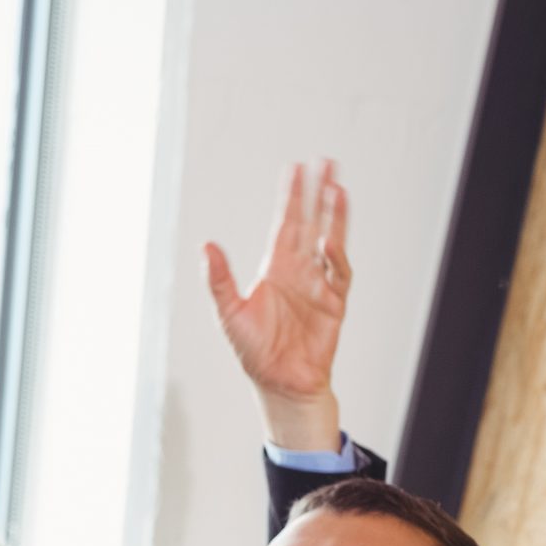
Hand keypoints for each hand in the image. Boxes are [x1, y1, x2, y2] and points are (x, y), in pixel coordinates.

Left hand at [203, 161, 348, 451]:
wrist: (281, 383)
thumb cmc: (254, 351)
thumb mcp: (229, 313)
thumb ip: (218, 280)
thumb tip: (206, 245)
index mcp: (275, 268)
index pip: (285, 223)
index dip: (291, 197)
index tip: (296, 169)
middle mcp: (299, 270)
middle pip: (311, 223)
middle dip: (318, 194)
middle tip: (326, 162)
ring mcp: (320, 284)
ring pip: (331, 240)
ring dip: (336, 215)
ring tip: (338, 187)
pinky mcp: (335, 302)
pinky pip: (339, 273)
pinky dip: (337, 255)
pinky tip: (330, 238)